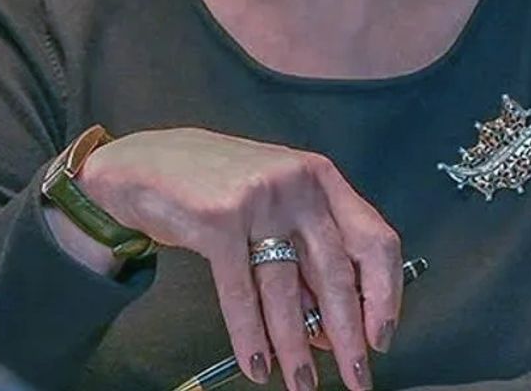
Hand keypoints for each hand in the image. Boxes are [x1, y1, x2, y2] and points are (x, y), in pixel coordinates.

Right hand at [76, 127, 400, 390]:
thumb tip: (332, 326)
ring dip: (296, 348)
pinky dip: (250, 336)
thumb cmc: (217, 185)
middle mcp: (298, 185)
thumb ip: (306, 252)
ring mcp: (259, 200)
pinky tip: (257, 365)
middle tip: (357, 376)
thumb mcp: (277, 202)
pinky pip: (240, 293)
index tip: (382, 334)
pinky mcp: (218, 220)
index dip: (384, 293)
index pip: (374, 239)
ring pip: (287, 291)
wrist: (146, 162)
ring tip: (303, 382)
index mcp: (322, 179)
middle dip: (349, 336)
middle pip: (336, 273)